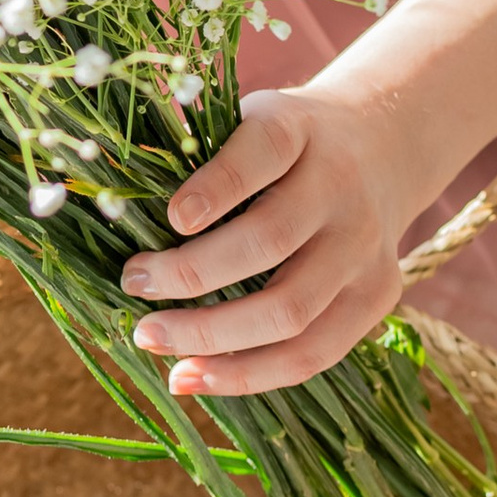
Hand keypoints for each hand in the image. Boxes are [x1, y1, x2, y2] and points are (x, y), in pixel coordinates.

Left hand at [118, 86, 439, 400]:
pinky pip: (313, 353)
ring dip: (211, 336)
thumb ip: (199, 157)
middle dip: (193, 273)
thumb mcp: (250, 120)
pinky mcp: (378, 295)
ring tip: (151, 339)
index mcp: (300, 130)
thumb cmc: (286, 145)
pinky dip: (248, 374)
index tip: (170, 218)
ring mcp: (365, 248)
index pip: (263, 151)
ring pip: (290, 312)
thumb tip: (115, 215)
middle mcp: (342, 188)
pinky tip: (195, 376)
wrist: (382, 147)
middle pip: (270, 241)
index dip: (217, 185)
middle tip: (135, 283)